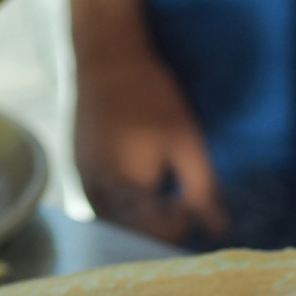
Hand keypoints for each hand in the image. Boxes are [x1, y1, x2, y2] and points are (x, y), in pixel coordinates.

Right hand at [75, 48, 227, 244]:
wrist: (106, 59)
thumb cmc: (151, 98)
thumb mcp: (186, 142)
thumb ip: (203, 190)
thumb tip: (219, 231)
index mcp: (126, 192)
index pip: (161, 236)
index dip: (184, 220)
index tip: (190, 195)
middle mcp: (98, 196)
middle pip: (137, 235)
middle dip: (162, 222)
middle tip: (176, 192)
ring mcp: (83, 185)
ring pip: (118, 224)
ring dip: (141, 216)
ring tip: (157, 183)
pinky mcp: (77, 173)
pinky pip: (103, 205)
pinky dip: (124, 204)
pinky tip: (136, 180)